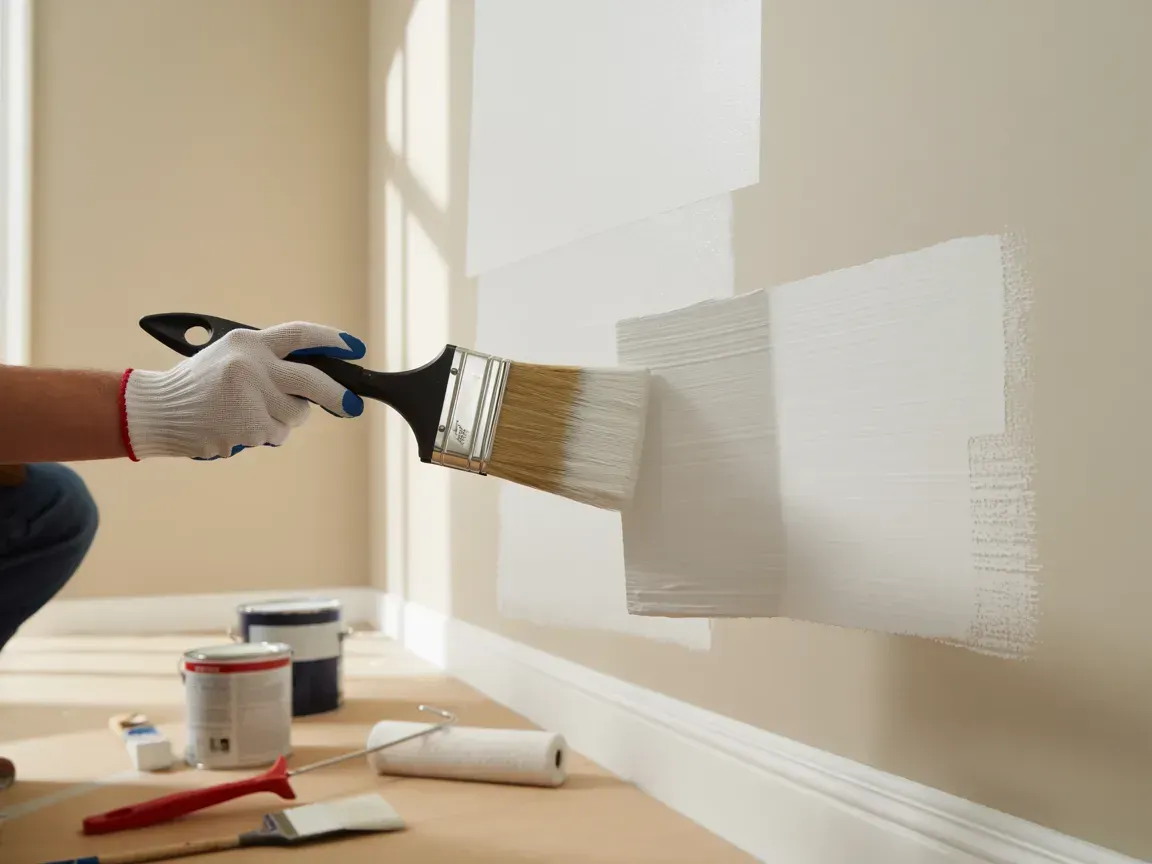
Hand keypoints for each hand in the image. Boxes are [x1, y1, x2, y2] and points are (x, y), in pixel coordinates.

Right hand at [120, 322, 366, 460]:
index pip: (301, 335)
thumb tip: (318, 375)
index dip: (333, 340)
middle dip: (338, 395)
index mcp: (249, 342)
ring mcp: (251, 397)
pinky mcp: (248, 426)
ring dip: (285, 417)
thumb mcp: (232, 355)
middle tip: (352, 406)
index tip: (355, 347)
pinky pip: (276, 433)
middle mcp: (252, 365)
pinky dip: (265, 433)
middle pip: (312, 380)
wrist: (160, 410)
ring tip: (250, 411)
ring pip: (296, 413)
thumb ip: (270, 360)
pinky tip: (238, 425)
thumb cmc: (200, 383)